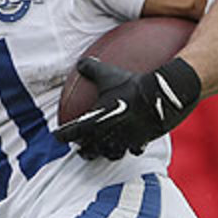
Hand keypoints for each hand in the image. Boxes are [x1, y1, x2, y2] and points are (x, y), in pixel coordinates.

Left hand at [55, 57, 200, 159]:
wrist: (160, 96)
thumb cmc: (131, 86)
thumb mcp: (108, 75)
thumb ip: (92, 69)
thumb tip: (81, 62)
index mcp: (93, 122)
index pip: (70, 134)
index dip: (61, 135)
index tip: (57, 135)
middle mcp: (106, 136)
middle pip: (88, 151)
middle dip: (83, 149)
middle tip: (81, 146)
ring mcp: (123, 142)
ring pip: (110, 155)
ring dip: (105, 152)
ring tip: (104, 149)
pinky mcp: (140, 142)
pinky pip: (132, 150)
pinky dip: (130, 148)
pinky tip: (130, 144)